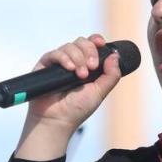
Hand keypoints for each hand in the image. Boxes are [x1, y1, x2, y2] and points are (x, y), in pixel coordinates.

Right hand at [15, 34, 122, 160]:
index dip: (96, 40)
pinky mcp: (45, 65)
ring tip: (80, 75)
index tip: (101, 43)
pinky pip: (55, 53)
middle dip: (89, 52)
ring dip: (78, 58)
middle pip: (82, 42)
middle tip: (92, 68)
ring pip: (70, 46)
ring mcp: (59, 62)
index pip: (92, 45)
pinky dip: (64, 59)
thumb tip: (115, 55)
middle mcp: (73, 61)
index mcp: (87, 65)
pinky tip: (69, 69)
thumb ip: (111, 75)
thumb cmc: (76, 109)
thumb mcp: (100, 92)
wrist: (57, 120)